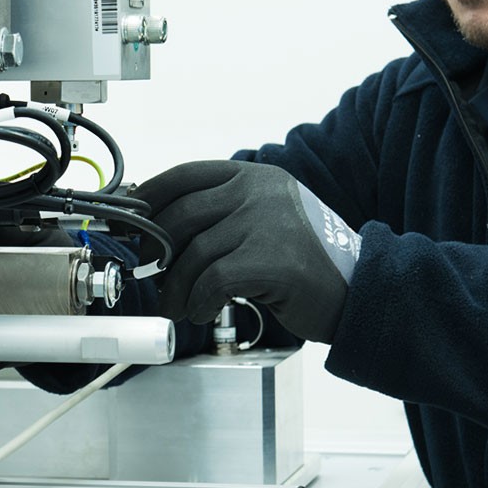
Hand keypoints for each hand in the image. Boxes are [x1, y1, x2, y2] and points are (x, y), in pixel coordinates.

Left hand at [131, 160, 360, 342]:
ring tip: (178, 306)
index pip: (185, 175)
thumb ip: (222, 216)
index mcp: (254, 177)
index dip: (149, 197)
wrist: (358, 291)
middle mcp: (259, 192)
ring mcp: (267, 222)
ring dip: (176, 288)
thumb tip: (158, 232)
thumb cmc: (304, 262)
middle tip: (152, 275)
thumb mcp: (265, 222)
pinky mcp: (273, 260)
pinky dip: (199, 301)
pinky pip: (214, 281)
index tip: (129, 220)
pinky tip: (202, 311)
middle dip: (156, 251)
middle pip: (181, 215)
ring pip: (193, 254)